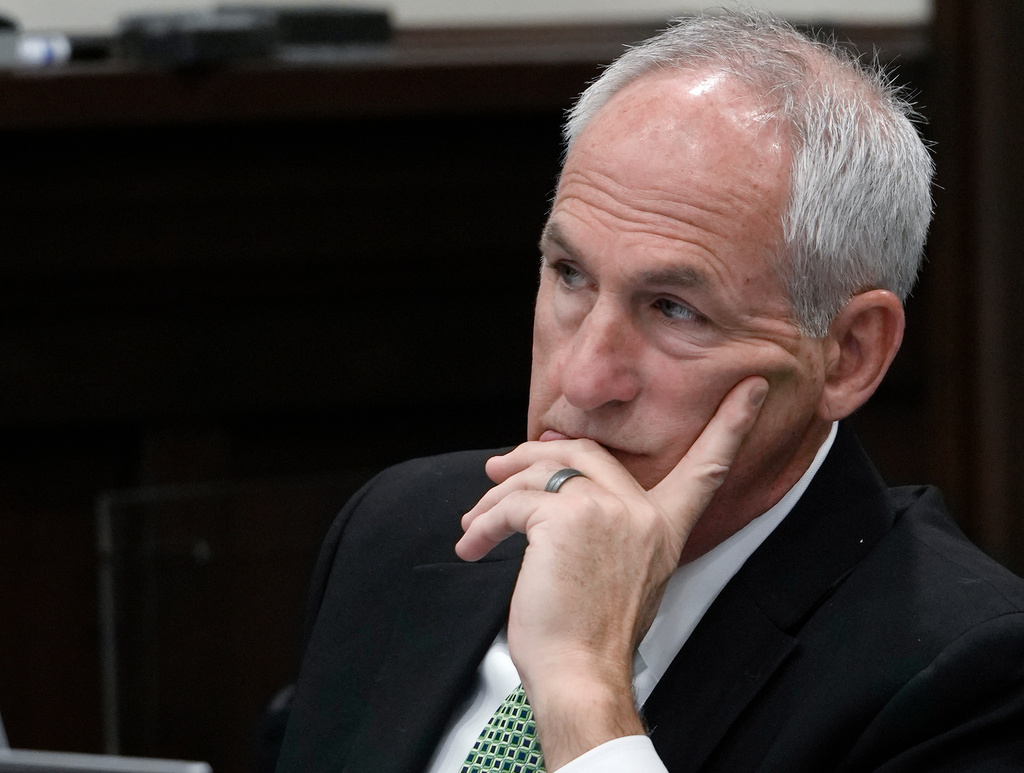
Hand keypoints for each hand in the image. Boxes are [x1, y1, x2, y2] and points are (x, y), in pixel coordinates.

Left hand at [455, 376, 768, 768]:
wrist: (580, 674)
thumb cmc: (590, 634)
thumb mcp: (622, 575)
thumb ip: (608, 527)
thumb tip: (558, 489)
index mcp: (665, 526)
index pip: (707, 467)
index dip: (732, 424)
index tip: (753, 387)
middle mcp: (642, 512)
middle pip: (587, 450)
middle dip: (534, 453)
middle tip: (498, 468)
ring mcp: (605, 510)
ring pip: (539, 473)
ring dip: (496, 498)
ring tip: (475, 522)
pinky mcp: (565, 519)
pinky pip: (513, 503)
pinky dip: (485, 522)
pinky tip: (474, 544)